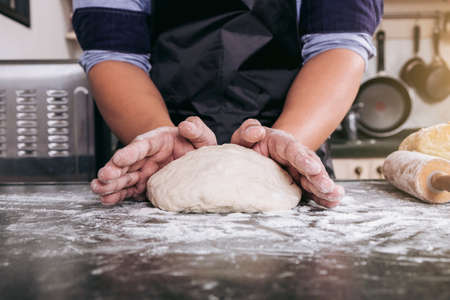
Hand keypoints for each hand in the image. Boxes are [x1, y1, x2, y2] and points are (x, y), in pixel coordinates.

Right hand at [90, 116, 216, 204]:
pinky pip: (129, 190)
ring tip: (98, 189)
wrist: (194, 160)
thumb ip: (197, 130)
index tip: (119, 158)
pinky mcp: (144, 184)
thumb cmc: (196, 147)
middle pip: (128, 162)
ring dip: (111, 184)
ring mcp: (143, 171)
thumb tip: (186, 125)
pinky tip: (106, 200)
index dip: (130, 152)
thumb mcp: (203, 138)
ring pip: (124, 177)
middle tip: (103, 177)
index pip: (142, 145)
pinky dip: (118, 195)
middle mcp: (147, 156)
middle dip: (114, 170)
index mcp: (158, 141)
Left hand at [231, 119, 343, 207]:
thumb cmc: (249, 146)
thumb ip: (247, 131)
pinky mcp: (300, 183)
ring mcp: (299, 170)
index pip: (293, 149)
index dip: (303, 159)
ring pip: (314, 178)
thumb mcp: (244, 137)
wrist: (254, 155)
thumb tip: (256, 132)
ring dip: (325, 188)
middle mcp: (295, 156)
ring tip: (336, 196)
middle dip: (319, 177)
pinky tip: (333, 203)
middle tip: (327, 187)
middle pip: (310, 165)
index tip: (312, 168)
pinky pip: (312, 190)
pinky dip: (322, 196)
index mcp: (281, 143)